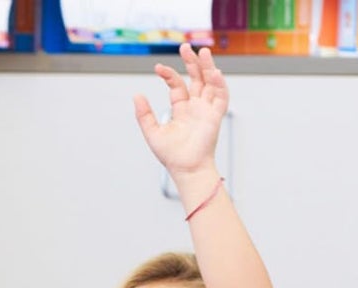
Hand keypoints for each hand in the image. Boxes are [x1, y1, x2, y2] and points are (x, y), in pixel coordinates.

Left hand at [133, 43, 227, 182]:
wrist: (186, 170)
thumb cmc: (171, 156)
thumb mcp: (152, 133)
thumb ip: (144, 115)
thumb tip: (136, 95)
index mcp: (182, 110)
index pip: (177, 85)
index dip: (169, 75)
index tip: (158, 68)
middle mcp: (195, 107)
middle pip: (196, 79)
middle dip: (191, 62)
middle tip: (185, 46)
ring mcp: (206, 110)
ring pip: (210, 83)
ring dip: (207, 66)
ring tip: (203, 51)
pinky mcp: (216, 116)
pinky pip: (221, 96)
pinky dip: (219, 84)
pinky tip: (214, 72)